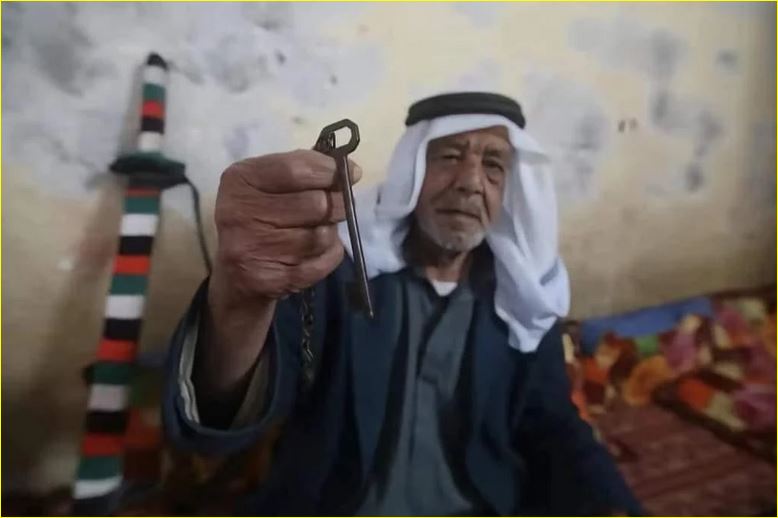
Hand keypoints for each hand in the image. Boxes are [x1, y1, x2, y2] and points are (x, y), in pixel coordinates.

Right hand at [211, 149, 361, 306]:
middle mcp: (241, 215)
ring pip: (323, 235)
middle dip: (337, 203)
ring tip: (316, 230)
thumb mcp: (267, 182)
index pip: (295, 170)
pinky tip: (314, 252)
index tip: (350, 173)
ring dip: (330, 231)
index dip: (329, 171)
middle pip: (316, 204)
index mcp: (240, 181)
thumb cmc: (258, 217)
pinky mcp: (273, 280)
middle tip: (338, 205)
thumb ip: (303, 169)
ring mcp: (256, 250)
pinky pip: (325, 260)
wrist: (233, 274)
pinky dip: (330, 253)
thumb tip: (351, 170)